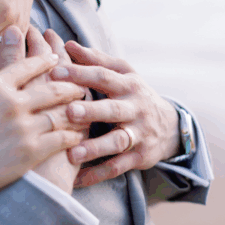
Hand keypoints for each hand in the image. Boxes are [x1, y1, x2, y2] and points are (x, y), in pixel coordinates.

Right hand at [0, 25, 86, 206]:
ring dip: (79, 109)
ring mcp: (25, 127)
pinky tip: (80, 135)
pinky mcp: (33, 151)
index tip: (57, 57)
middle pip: (55, 87)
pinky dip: (76, 135)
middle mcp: (13, 103)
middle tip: (82, 84)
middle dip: (72, 84)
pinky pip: (65, 138)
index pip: (29, 65)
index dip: (47, 59)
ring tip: (86, 108)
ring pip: (64, 112)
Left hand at [53, 41, 181, 187]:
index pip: (104, 77)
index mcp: (128, 85)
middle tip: (69, 112)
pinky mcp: (140, 157)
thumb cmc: (134, 95)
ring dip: (96, 148)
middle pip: (113, 109)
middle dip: (92, 111)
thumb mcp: (123, 74)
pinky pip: (118, 167)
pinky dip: (97, 175)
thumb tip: (67, 44)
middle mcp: (136, 109)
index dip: (81, 74)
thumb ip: (96, 61)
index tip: (55, 71)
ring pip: (117, 141)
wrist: (170, 126)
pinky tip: (77, 180)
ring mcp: (139, 134)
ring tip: (73, 154)